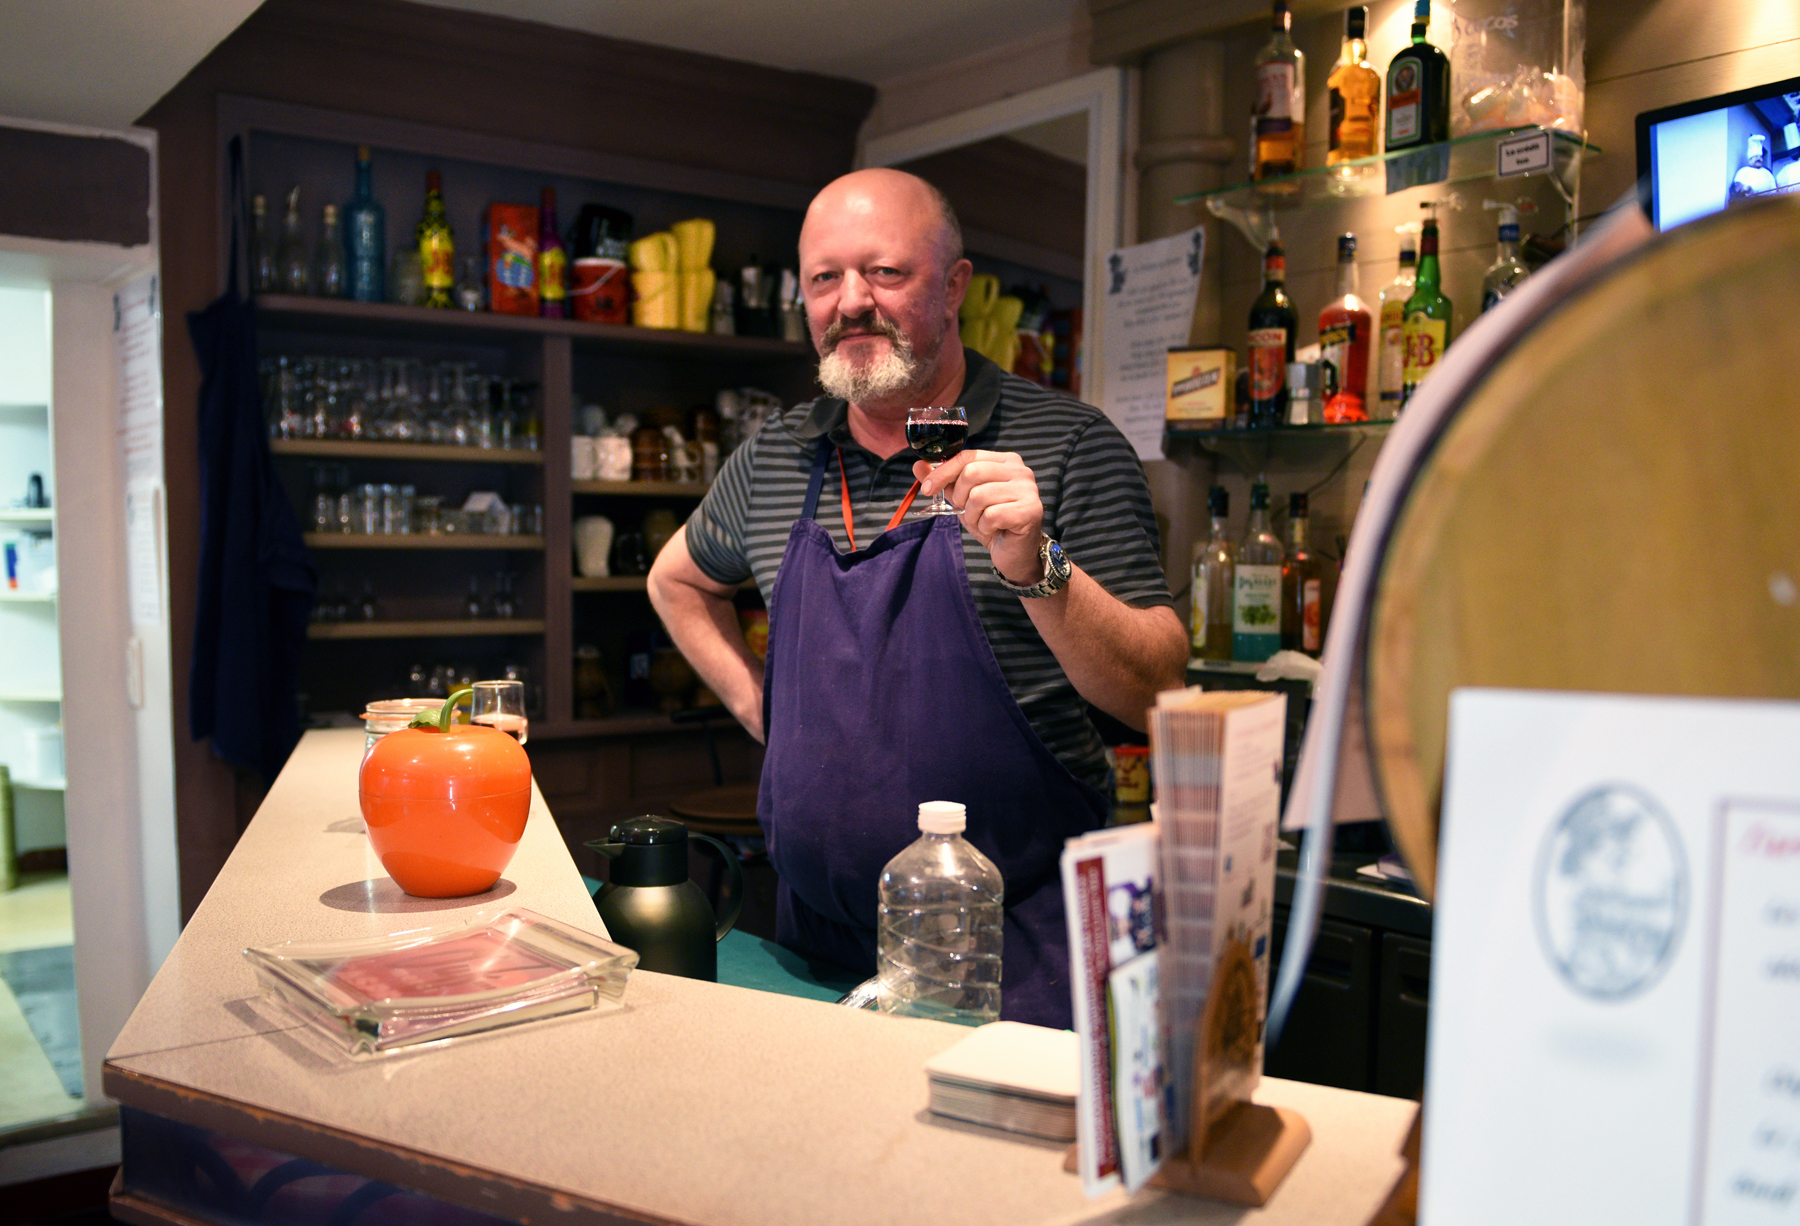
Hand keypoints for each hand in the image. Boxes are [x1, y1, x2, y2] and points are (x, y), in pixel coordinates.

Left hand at [914, 450, 1046, 585]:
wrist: (1014, 552)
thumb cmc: (991, 522)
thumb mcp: (963, 499)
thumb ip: (944, 481)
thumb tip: (917, 465)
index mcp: (1006, 461)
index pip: (968, 456)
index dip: (943, 472)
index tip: (928, 489)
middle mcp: (1021, 470)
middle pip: (972, 472)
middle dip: (960, 497)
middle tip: (966, 511)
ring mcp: (1028, 490)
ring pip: (980, 495)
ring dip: (973, 515)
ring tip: (983, 521)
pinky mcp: (1030, 510)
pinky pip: (992, 515)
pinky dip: (986, 527)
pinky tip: (995, 530)